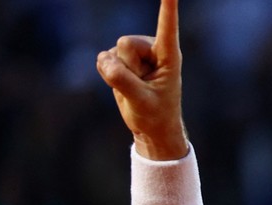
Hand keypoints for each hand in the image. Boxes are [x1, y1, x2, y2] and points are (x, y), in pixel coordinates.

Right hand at [96, 0, 186, 159]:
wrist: (150, 126)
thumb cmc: (155, 114)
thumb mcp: (142, 101)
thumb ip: (124, 82)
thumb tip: (104, 60)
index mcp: (169, 55)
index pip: (167, 27)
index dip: (167, 7)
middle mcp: (151, 48)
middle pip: (126, 44)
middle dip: (127, 68)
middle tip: (141, 85)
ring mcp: (134, 52)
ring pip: (112, 52)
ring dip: (117, 74)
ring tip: (135, 86)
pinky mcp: (119, 58)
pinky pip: (102, 60)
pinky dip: (108, 76)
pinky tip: (123, 84)